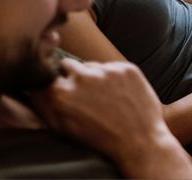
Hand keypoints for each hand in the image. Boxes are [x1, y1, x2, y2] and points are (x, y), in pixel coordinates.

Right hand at [28, 59, 183, 168]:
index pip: (48, 75)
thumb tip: (36, 85)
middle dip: (74, 76)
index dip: (57, 83)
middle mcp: (81, 78)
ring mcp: (105, 71)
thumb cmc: (100, 138)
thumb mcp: (63, 127)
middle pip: (68, 65)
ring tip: (106, 98)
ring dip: (95, 76)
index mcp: (60, 93)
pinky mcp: (126, 69)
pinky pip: (114, 67)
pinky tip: (121, 94)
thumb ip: (45, 103)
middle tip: (87, 93)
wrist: (139, 141)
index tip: (65, 90)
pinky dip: (115, 77)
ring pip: (92, 65)